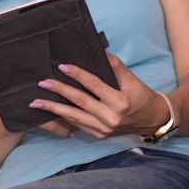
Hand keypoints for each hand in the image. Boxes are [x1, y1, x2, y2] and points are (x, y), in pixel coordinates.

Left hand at [29, 52, 168, 138]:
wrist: (152, 121)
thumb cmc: (142, 97)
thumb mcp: (133, 80)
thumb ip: (117, 67)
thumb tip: (102, 52)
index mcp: (119, 102)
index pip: (94, 85)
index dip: (78, 75)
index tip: (62, 66)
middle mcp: (110, 118)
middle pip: (80, 102)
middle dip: (59, 92)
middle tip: (42, 83)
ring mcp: (103, 129)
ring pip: (74, 117)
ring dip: (53, 109)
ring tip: (36, 102)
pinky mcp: (99, 136)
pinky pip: (77, 126)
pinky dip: (62, 118)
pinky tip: (49, 112)